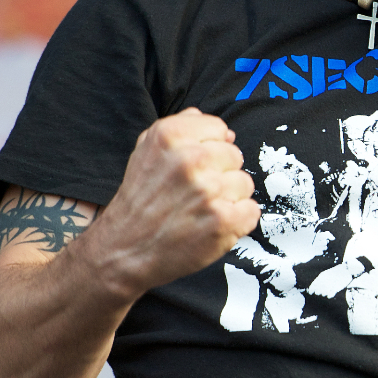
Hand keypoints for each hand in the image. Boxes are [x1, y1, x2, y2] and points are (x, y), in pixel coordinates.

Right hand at [86, 108, 259, 298]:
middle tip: (196, 192)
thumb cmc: (140, 200)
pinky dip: (237, 221)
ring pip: (245, 183)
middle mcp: (190, 159)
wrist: (125, 249)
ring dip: (229, 198)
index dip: (210, 147)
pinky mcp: (223, 220)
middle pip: (235, 155)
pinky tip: (212, 224)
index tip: (196, 165)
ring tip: (201, 210)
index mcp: (170, 136)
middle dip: (220, 173)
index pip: (219, 128)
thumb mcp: (146, 150)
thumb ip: (182, 128)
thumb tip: (224, 130)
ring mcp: (209, 191)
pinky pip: (252, 211)